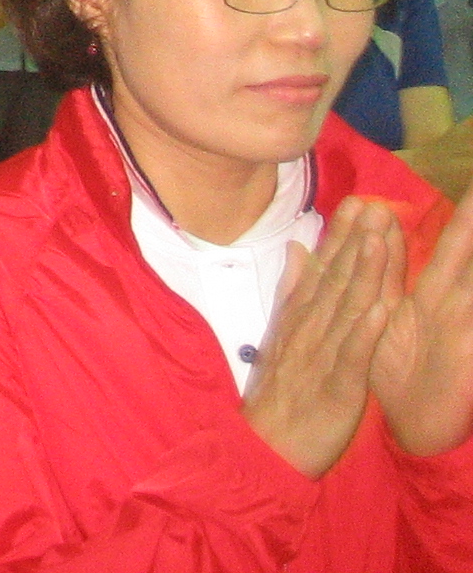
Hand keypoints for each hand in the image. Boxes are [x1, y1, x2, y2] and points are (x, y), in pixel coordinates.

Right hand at [245, 197, 400, 476]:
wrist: (267, 446)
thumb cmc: (282, 392)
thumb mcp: (282, 334)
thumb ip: (291, 290)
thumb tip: (295, 247)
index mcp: (300, 316)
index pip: (322, 269)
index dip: (341, 236)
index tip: (358, 202)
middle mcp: (310, 328)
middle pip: (335, 279)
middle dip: (355, 242)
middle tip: (373, 205)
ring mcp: (322, 355)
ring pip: (345, 309)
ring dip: (363, 274)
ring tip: (380, 240)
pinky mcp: (337, 387)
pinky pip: (353, 356)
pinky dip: (366, 332)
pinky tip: (382, 309)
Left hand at [372, 185, 472, 454]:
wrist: (406, 424)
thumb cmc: (397, 366)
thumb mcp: (384, 307)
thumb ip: (382, 264)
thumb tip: (376, 216)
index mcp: (435, 293)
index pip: (451, 245)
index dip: (464, 215)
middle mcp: (456, 307)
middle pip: (469, 258)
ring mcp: (465, 332)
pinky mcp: (467, 362)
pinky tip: (471, 302)